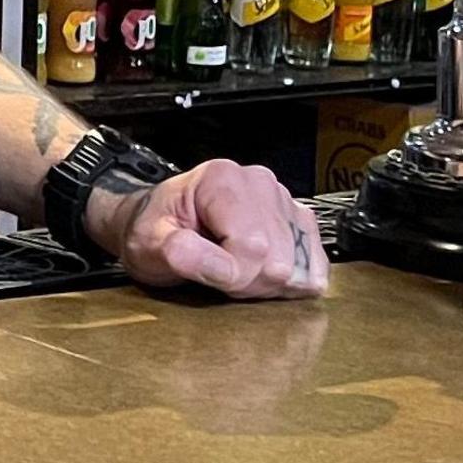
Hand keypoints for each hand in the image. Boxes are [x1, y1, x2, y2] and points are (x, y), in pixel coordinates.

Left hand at [97, 157, 331, 299]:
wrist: (162, 226)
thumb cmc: (155, 231)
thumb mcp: (147, 243)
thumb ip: (174, 251)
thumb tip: (202, 258)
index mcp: (221, 179)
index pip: (251, 245)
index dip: (230, 274)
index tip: (206, 275)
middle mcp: (259, 183)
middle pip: (279, 259)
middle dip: (248, 281)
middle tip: (218, 274)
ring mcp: (284, 201)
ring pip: (299, 267)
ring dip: (267, 284)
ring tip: (235, 270)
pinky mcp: (300, 222)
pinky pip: (315, 268)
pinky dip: (289, 282)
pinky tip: (259, 272)